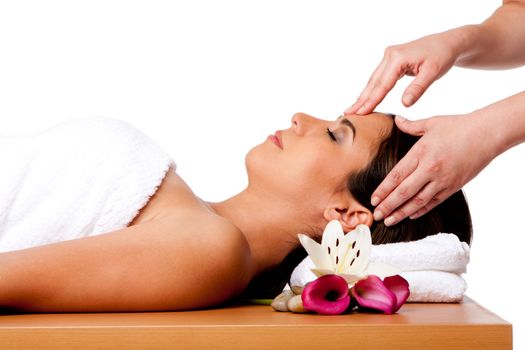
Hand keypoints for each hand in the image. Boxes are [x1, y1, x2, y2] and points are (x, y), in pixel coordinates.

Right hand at [345, 31, 461, 114]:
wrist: (447, 43)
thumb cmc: (442, 56)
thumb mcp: (433, 73)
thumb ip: (418, 88)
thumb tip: (404, 104)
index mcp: (397, 58)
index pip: (382, 85)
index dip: (371, 101)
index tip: (360, 113)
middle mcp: (389, 55)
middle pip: (373, 83)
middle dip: (361, 100)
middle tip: (347, 114)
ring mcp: (389, 57)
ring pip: (374, 80)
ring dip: (363, 96)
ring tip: (352, 109)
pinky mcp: (391, 60)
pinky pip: (379, 78)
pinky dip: (371, 89)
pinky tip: (363, 98)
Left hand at [372, 114, 496, 225]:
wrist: (488, 134)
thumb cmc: (459, 126)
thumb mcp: (432, 123)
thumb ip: (411, 125)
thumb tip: (397, 120)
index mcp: (421, 153)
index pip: (396, 176)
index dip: (383, 190)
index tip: (373, 199)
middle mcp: (430, 169)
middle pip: (404, 192)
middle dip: (388, 205)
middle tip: (376, 215)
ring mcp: (442, 180)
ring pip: (418, 201)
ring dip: (402, 212)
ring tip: (389, 221)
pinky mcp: (453, 186)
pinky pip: (434, 202)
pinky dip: (421, 210)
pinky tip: (410, 215)